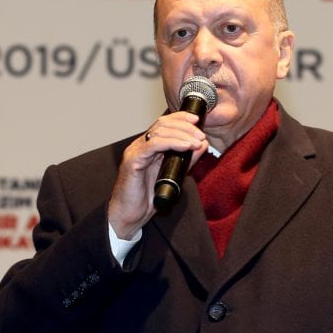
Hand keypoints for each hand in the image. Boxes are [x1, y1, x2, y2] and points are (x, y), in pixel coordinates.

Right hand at [108, 112, 207, 238]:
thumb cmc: (148, 197)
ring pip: (159, 132)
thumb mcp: (174, 174)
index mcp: (148, 146)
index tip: (196, 120)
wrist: (131, 215)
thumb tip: (202, 144)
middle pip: (162, 124)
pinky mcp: (133, 160)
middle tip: (200, 135)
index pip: (163, 123)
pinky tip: (185, 146)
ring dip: (181, 134)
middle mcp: (140, 145)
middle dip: (184, 126)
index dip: (180, 118)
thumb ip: (188, 159)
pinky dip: (172, 142)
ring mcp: (135, 151)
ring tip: (196, 142)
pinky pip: (153, 145)